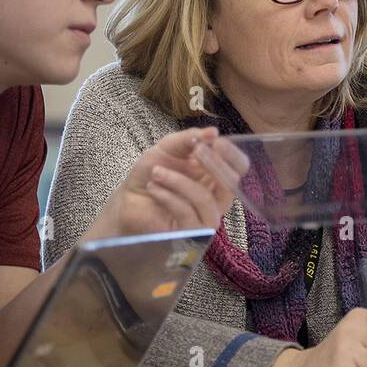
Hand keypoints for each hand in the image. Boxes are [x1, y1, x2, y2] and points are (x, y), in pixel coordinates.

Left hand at [86, 127, 248, 239]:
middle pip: (232, 185)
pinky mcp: (190, 234)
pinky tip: (153, 188)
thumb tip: (213, 132)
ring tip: (156, 172)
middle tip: (193, 151)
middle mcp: (216, 198)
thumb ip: (189, 138)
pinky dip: (168, 197)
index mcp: (215, 176)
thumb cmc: (150, 175)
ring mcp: (205, 218)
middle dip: (213, 164)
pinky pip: (186, 213)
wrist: (127, 201)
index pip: (239, 167)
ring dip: (179, 182)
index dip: (232, 154)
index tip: (214, 142)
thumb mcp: (168, 148)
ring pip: (205, 199)